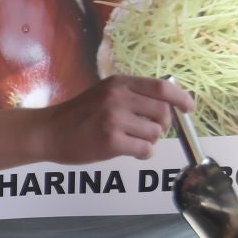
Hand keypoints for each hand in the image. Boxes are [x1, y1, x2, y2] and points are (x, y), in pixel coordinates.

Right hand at [44, 75, 193, 164]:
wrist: (48, 132)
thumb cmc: (78, 115)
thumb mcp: (104, 92)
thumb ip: (132, 94)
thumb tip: (169, 103)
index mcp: (119, 83)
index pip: (162, 87)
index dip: (181, 98)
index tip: (189, 107)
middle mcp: (118, 98)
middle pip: (163, 112)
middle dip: (162, 125)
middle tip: (148, 131)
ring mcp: (114, 119)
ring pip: (155, 133)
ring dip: (149, 141)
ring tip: (131, 141)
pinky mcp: (111, 141)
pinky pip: (145, 150)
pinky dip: (142, 154)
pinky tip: (128, 151)